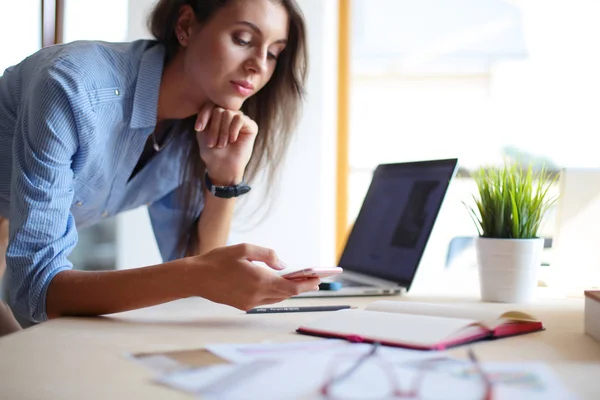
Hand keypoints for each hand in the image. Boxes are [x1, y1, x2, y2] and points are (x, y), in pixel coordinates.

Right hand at [185, 243, 320, 310]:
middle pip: (286, 294)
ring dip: (288, 291)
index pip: (291, 287)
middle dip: (301, 287)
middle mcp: (257, 295)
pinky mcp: (243, 305)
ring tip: (299, 283)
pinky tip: (277, 285)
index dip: (307, 285)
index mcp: (260, 281)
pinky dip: (274, 293)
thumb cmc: (218, 260)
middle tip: (313, 280)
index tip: (318, 280)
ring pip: (276, 298)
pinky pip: (265, 300)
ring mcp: (250, 303)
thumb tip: (283, 264)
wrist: (196, 278)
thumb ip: (268, 255)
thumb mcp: (245, 249)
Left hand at [195, 103, 257, 184]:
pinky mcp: (250, 126)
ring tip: (222, 144)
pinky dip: (233, 129)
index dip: (204, 115)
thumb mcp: (202, 131)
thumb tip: (214, 103)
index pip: (210, 104)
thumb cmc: (211, 151)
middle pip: (219, 110)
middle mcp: (230, 115)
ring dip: (222, 131)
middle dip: (214, 128)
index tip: (199, 129)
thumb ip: (206, 114)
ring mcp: (240, 119)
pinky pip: (240, 118)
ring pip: (229, 113)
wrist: (222, 165)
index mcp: (218, 115)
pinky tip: (233, 140)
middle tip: (213, 143)